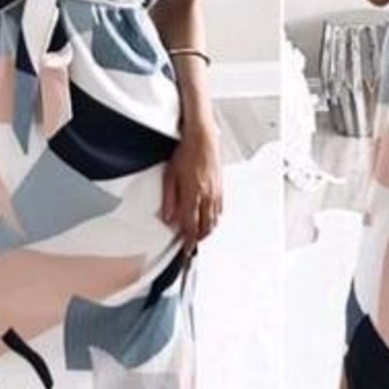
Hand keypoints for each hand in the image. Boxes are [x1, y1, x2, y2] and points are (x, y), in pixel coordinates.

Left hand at [161, 122, 222, 252]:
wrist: (202, 138)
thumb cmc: (186, 153)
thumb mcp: (169, 176)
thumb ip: (168, 199)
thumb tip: (167, 217)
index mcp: (192, 194)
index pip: (190, 226)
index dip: (187, 241)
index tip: (184, 250)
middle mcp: (206, 196)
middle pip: (204, 227)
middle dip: (197, 239)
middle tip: (191, 246)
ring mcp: (215, 193)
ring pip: (214, 220)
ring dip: (207, 231)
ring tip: (199, 236)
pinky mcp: (221, 188)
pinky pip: (220, 210)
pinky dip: (215, 219)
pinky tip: (210, 220)